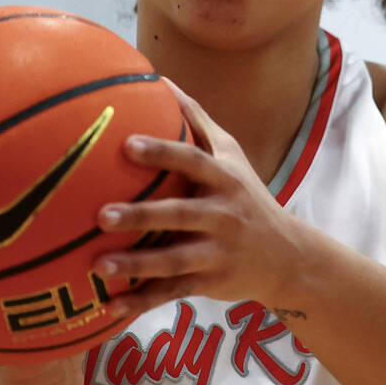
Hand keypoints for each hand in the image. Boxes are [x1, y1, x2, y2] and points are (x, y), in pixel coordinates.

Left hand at [92, 80, 305, 314]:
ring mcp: (218, 253)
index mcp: (225, 181)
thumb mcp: (232, 157)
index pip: (193, 162)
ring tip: (97, 266)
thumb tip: (160, 78)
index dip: (162, 153)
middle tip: (101, 214)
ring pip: (173, 261)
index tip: (127, 144)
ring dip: (136, 265)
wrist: (288, 257)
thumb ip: (197, 121)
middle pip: (180, 214)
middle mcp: (224, 216)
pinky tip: (109, 306)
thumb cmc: (247, 196)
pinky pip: (172, 293)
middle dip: (142, 216)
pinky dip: (141, 302)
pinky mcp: (210, 283)